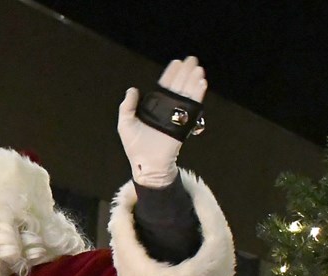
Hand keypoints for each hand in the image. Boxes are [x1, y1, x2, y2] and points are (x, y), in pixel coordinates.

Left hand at [118, 56, 207, 187]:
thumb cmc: (135, 147)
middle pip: (178, 87)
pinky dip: (197, 95)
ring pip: (186, 94)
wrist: (145, 164)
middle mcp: (167, 110)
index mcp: (154, 108)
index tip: (176, 62)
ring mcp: (176, 116)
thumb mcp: (125, 124)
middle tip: (192, 60)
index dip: (171, 74)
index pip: (164, 87)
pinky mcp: (184, 124)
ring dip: (193, 81)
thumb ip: (127, 107)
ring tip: (197, 69)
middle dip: (185, 73)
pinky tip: (201, 83)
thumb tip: (132, 89)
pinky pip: (192, 108)